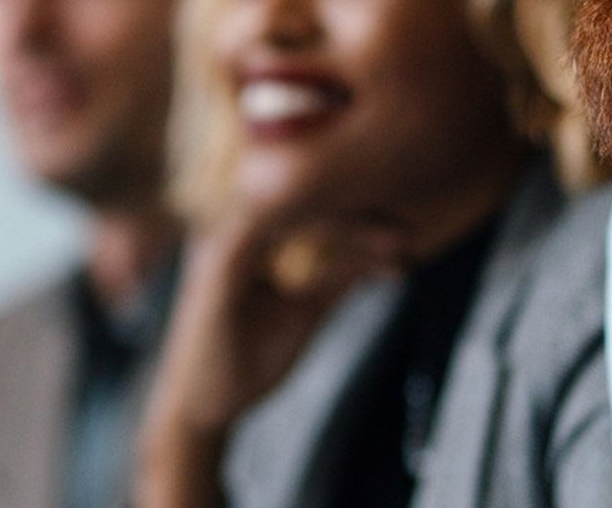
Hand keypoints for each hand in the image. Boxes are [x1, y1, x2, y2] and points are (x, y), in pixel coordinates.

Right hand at [129, 213, 403, 507]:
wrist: (201, 410)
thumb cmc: (244, 363)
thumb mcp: (303, 315)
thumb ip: (334, 282)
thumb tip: (384, 258)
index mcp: (248, 238)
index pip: (306, 208)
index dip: (357, 215)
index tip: (405, 231)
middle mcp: (230, 231)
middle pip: (300, 201)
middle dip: (360, 215)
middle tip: (410, 233)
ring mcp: (220, 243)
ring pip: (291, 211)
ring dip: (348, 227)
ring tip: (399, 245)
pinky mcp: (217, 267)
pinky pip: (268, 234)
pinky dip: (314, 237)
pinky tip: (359, 259)